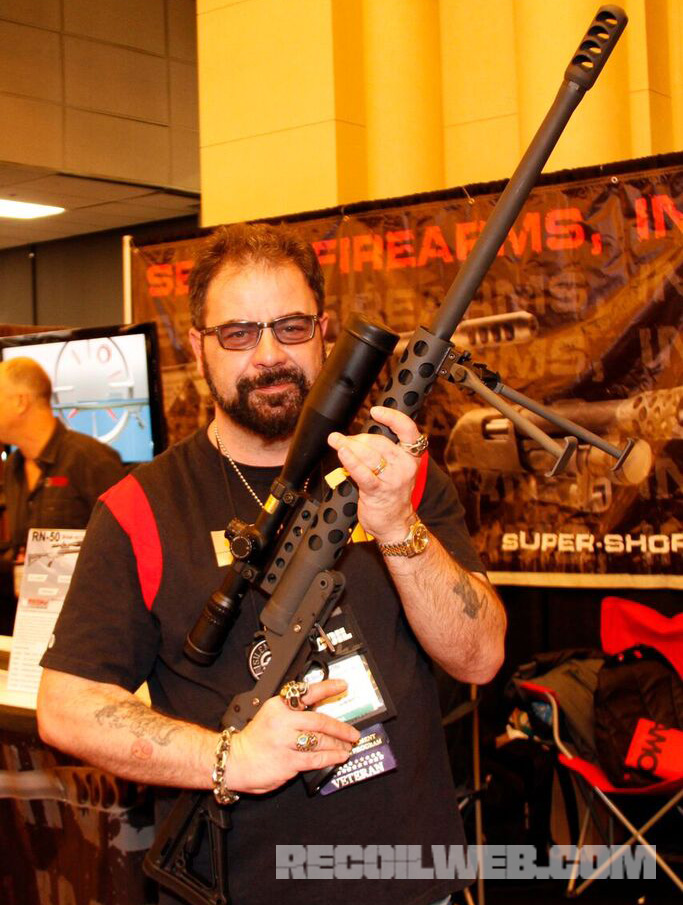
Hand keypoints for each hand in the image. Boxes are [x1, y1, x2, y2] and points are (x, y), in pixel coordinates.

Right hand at [225, 679, 359, 793]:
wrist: (234, 760)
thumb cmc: (254, 740)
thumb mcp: (270, 715)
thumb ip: (292, 712)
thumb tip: (319, 714)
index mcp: (278, 706)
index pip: (306, 692)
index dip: (327, 688)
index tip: (342, 685)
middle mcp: (282, 721)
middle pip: (320, 721)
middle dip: (340, 728)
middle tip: (352, 732)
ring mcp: (285, 742)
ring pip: (320, 741)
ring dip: (338, 744)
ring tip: (347, 746)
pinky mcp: (287, 762)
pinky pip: (315, 759)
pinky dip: (331, 757)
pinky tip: (338, 757)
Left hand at [328, 405, 424, 543]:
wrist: (396, 525)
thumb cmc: (392, 495)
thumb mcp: (395, 469)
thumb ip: (382, 452)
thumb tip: (355, 437)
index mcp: (411, 457)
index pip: (408, 430)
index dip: (392, 417)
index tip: (376, 411)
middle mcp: (404, 466)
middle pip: (379, 441)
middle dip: (357, 438)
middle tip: (344, 440)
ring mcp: (392, 479)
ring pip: (368, 454)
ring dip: (348, 445)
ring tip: (335, 440)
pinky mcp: (378, 491)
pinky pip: (363, 473)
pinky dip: (350, 461)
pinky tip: (342, 453)